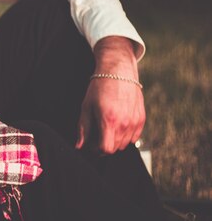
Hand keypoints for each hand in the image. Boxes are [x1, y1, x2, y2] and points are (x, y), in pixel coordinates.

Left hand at [76, 36, 145, 153]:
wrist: (118, 71)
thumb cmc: (99, 87)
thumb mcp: (86, 106)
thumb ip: (83, 128)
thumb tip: (79, 146)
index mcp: (109, 121)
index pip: (106, 149)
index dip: (96, 149)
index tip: (91, 143)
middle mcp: (125, 123)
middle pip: (115, 148)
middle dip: (104, 145)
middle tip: (96, 134)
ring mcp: (135, 121)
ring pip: (125, 144)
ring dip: (115, 140)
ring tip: (107, 127)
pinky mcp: (141, 118)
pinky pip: (134, 137)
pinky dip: (125, 135)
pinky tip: (117, 124)